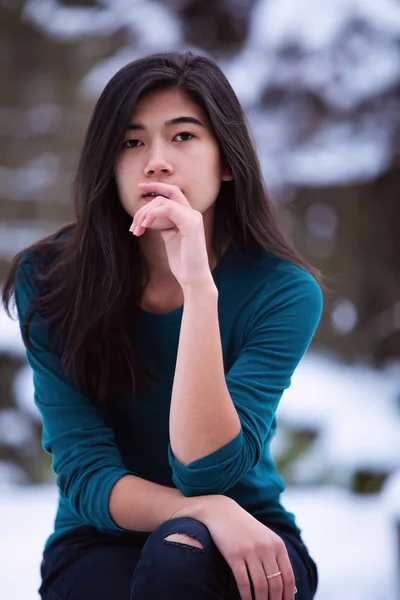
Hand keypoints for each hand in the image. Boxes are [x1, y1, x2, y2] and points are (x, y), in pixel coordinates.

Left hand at [130, 182, 214, 289]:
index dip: (156, 187)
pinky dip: (152, 215)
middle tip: (133, 222)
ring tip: (136, 230)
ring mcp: (193, 217)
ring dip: (145, 214)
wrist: (193, 279)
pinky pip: (168, 209)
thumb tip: (151, 218)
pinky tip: (144, 226)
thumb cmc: (182, 263)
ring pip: (163, 201)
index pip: (173, 193)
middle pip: (166, 195)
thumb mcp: (170, 239)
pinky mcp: (191, 224)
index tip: (140, 188)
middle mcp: (193, 214)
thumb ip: (164, 226)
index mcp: (189, 216)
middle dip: (146, 201)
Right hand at [174, 495, 296, 599]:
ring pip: (260, 585)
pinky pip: (243, 581)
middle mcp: (266, 547)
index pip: (288, 577)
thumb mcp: (265, 539)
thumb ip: (276, 558)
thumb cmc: (244, 528)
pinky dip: (246, 596)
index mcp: (277, 544)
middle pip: (275, 584)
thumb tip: (288, 588)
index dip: (288, 596)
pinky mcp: (234, 554)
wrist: (221, 511)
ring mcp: (250, 550)